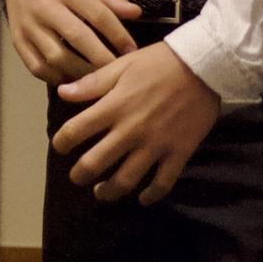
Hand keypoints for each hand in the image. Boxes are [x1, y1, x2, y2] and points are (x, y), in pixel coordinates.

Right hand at [4, 0, 139, 85]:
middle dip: (101, 58)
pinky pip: (37, 67)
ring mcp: (28, 25)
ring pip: (56, 57)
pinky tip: (72, 79)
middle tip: (118, 71)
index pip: (97, 15)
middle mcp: (44, 6)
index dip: (118, 35)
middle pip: (77, 38)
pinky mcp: (17, 41)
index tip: (131, 51)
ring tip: (97, 78)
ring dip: (80, 72)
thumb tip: (136, 13)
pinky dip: (56, 77)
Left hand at [52, 43, 220, 204]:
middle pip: (96, 162)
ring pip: (126, 179)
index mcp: (114, 107)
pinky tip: (142, 198)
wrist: (203, 66)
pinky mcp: (178, 154)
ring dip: (109, 191)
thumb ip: (92, 83)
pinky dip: (151, 195)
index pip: (76, 130)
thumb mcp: (122, 65)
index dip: (62, 142)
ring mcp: (155, 146)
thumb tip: (62, 93)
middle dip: (80, 174)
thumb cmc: (158, 63)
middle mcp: (130, 131)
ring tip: (101, 192)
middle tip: (76, 177)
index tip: (59, 147)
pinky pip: (162, 184)